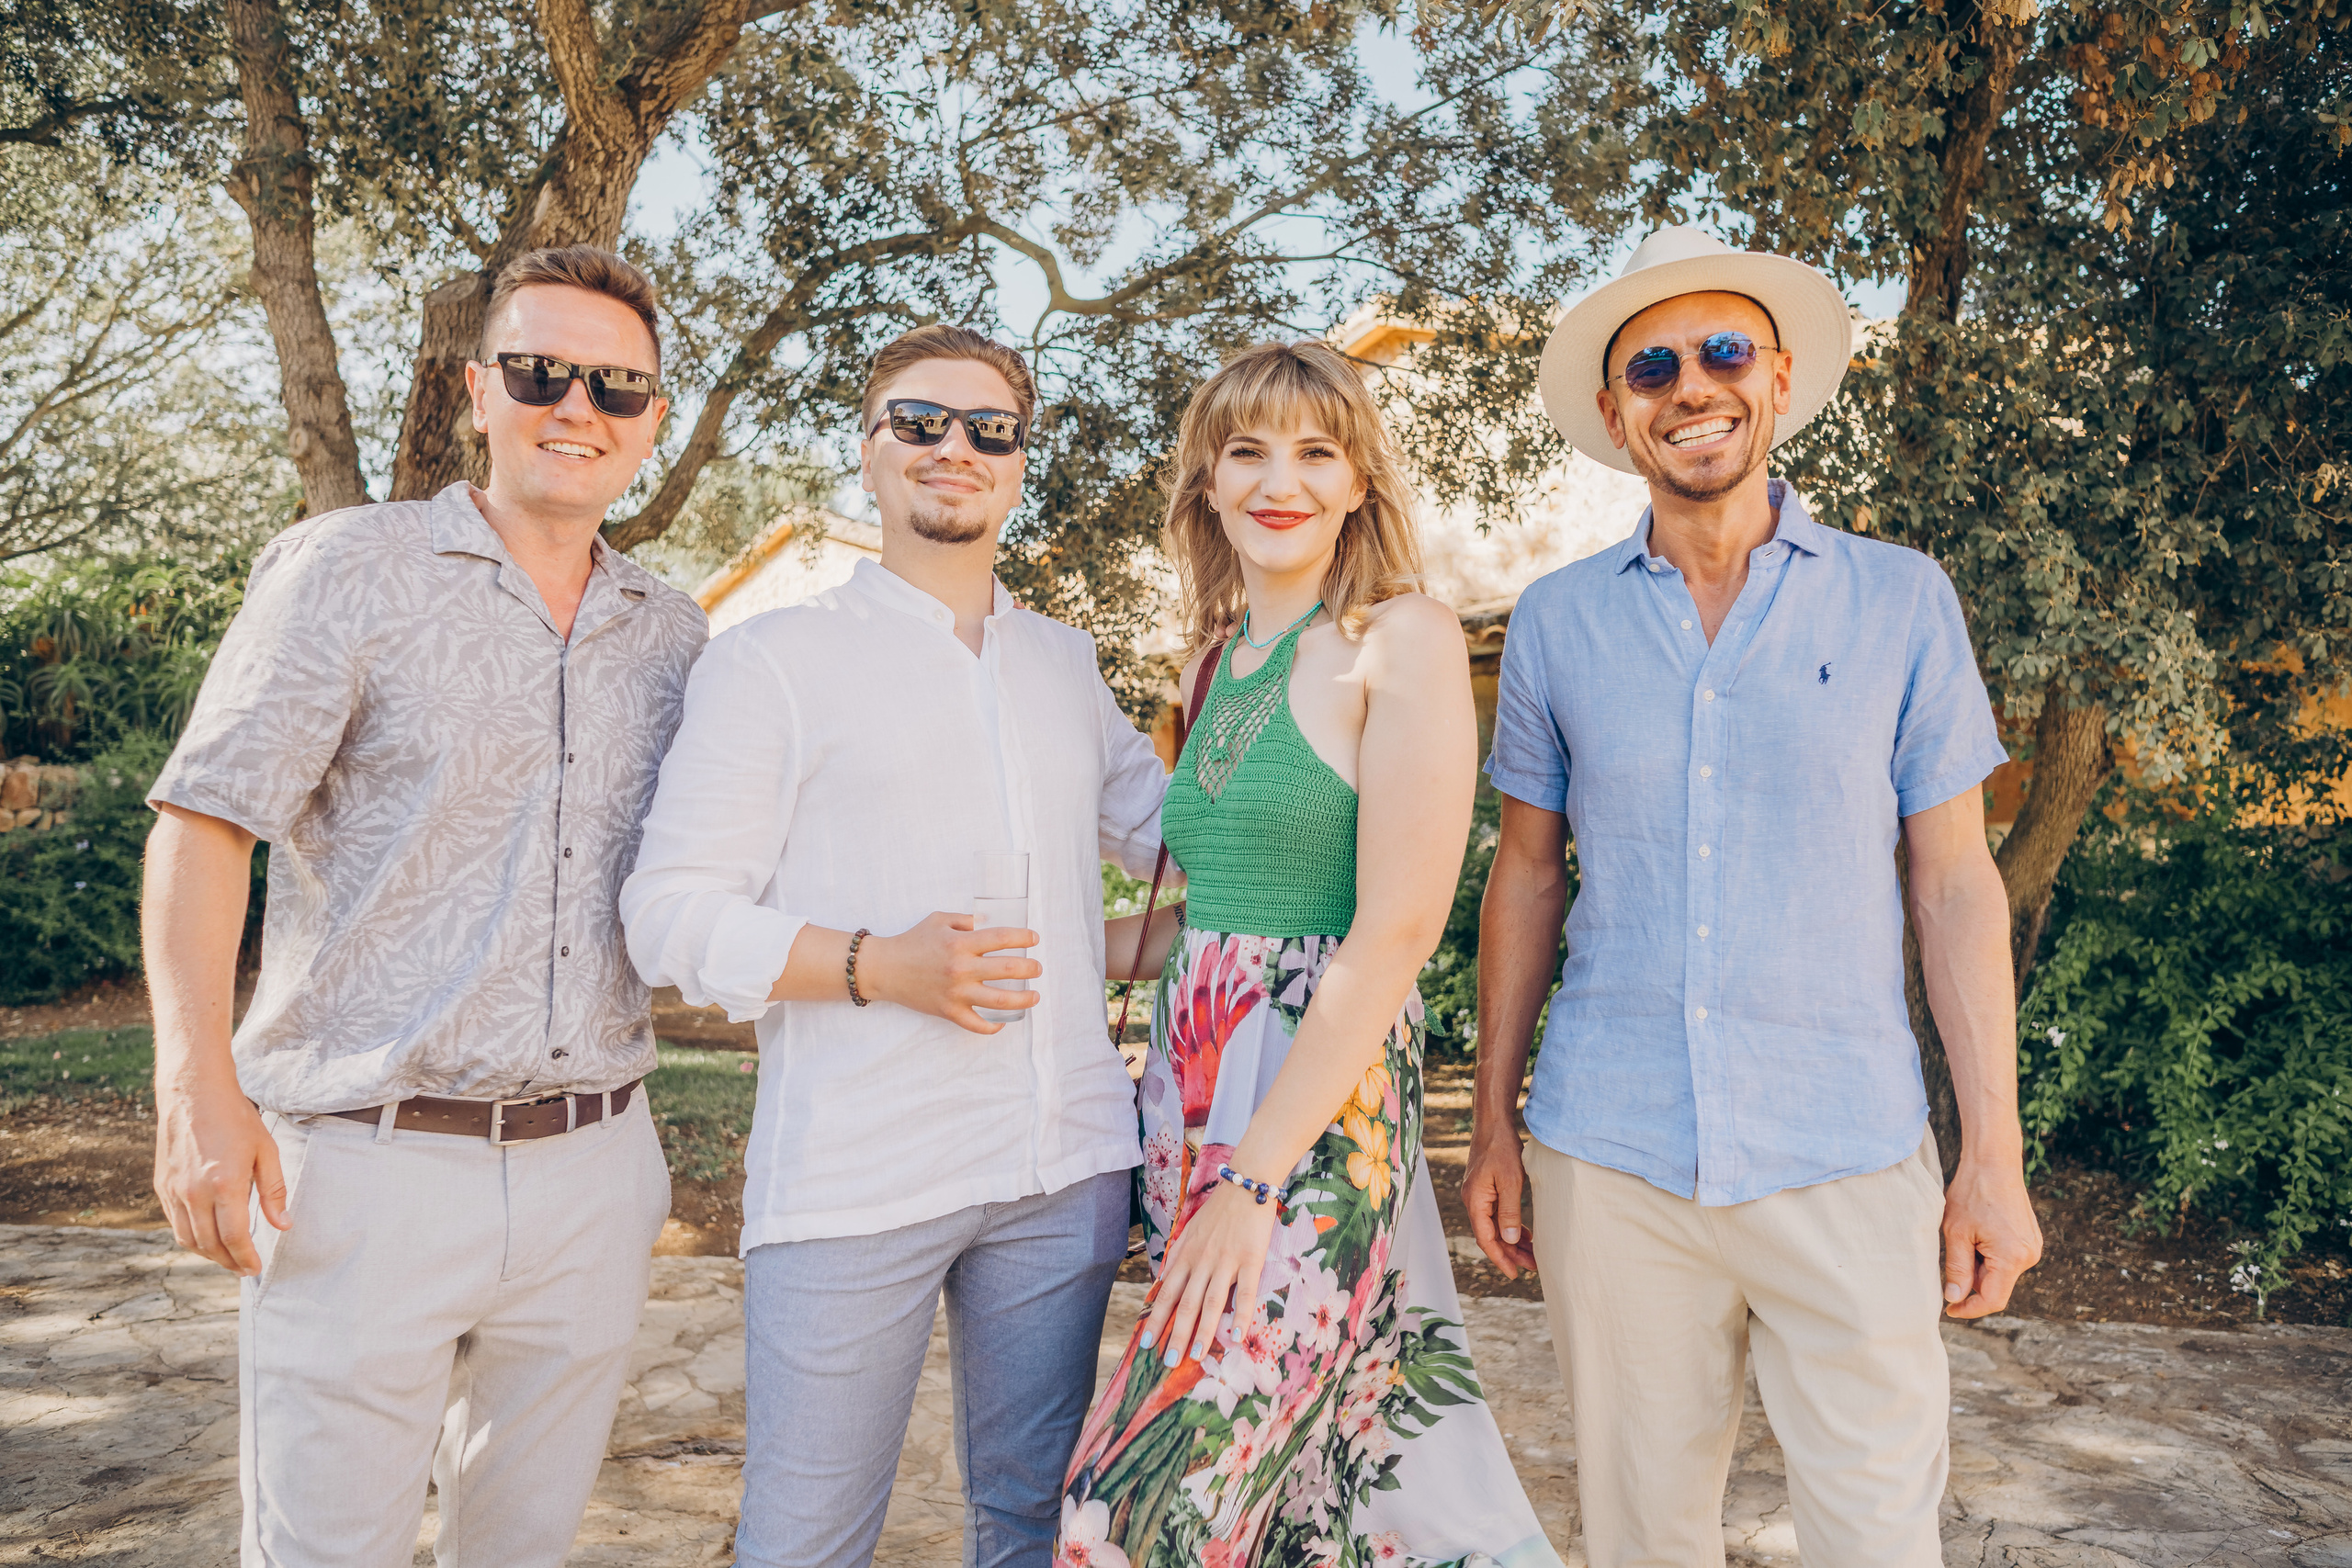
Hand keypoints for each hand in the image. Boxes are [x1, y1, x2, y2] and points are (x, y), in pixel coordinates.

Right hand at [153, 1078, 286, 1275]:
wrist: (194, 1094)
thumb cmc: (236, 1119)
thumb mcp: (266, 1151)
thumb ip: (274, 1191)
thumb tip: (283, 1225)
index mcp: (224, 1184)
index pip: (234, 1237)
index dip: (246, 1258)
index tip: (257, 1268)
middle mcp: (194, 1193)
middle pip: (210, 1244)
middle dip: (229, 1262)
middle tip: (245, 1269)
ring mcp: (174, 1191)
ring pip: (188, 1239)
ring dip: (209, 1255)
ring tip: (228, 1259)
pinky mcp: (162, 1186)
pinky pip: (175, 1224)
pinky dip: (191, 1238)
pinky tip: (207, 1238)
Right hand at [860, 911, 1041, 1034]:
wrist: (884, 968)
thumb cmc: (912, 942)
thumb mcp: (938, 920)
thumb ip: (964, 920)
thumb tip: (987, 921)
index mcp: (961, 943)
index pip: (1002, 938)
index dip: (1024, 937)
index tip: (1034, 939)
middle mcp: (961, 968)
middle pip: (1008, 969)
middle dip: (1031, 968)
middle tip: (1037, 968)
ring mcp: (956, 993)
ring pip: (1000, 1001)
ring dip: (1024, 999)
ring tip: (1035, 996)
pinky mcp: (948, 1011)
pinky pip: (976, 1025)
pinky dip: (992, 1027)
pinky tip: (1002, 1023)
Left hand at [1139, 1180, 1282, 1366]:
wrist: (1246, 1185)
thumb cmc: (1218, 1210)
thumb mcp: (1190, 1230)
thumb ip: (1179, 1257)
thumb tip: (1165, 1281)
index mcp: (1185, 1255)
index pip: (1167, 1293)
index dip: (1156, 1319)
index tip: (1146, 1343)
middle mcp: (1202, 1261)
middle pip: (1186, 1303)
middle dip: (1175, 1334)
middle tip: (1167, 1361)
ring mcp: (1226, 1261)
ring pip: (1212, 1303)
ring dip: (1203, 1333)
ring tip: (1196, 1357)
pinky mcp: (1251, 1259)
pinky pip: (1246, 1293)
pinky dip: (1242, 1316)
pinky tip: (1239, 1336)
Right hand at [1463, 1132, 1536, 1277]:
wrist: (1493, 1124)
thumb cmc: (1502, 1149)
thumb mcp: (1510, 1182)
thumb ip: (1509, 1212)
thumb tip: (1510, 1240)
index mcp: (1475, 1201)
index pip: (1486, 1239)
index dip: (1501, 1258)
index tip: (1515, 1274)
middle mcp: (1473, 1201)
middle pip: (1491, 1236)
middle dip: (1511, 1253)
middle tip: (1532, 1267)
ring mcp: (1479, 1196)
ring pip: (1495, 1227)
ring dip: (1512, 1241)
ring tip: (1533, 1254)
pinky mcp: (1486, 1190)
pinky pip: (1497, 1215)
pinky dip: (1510, 1227)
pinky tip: (1525, 1234)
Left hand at [1941, 1153, 2042, 1317]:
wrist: (1994, 1162)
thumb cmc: (1971, 1193)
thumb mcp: (1956, 1232)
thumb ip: (1957, 1268)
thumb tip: (1955, 1298)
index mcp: (2012, 1258)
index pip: (1993, 1299)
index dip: (1970, 1308)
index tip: (1949, 1310)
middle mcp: (2029, 1256)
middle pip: (1996, 1286)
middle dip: (1972, 1281)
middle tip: (1952, 1254)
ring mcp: (2033, 1247)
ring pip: (2000, 1273)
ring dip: (1980, 1266)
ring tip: (1966, 1236)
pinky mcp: (2031, 1239)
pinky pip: (2007, 1259)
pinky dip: (1989, 1256)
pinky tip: (1978, 1233)